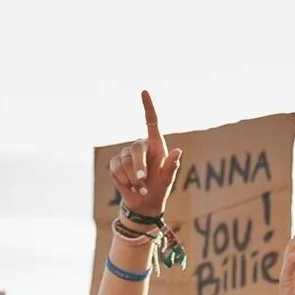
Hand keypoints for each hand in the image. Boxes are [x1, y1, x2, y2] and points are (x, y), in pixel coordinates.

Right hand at [107, 90, 182, 220]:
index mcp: (155, 145)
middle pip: (136, 148)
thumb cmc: (159, 187)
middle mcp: (140, 146)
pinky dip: (124, 180)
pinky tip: (130, 186)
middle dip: (139, 167)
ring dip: (133, 179)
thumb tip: (178, 152)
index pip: (151, 122)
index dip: (148, 107)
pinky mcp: (115, 163)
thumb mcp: (168, 179)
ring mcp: (126, 153)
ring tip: (140, 187)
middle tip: (143, 180)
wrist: (145, 203)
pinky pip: (116, 167)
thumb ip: (172, 166)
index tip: (144, 92)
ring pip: (125, 162)